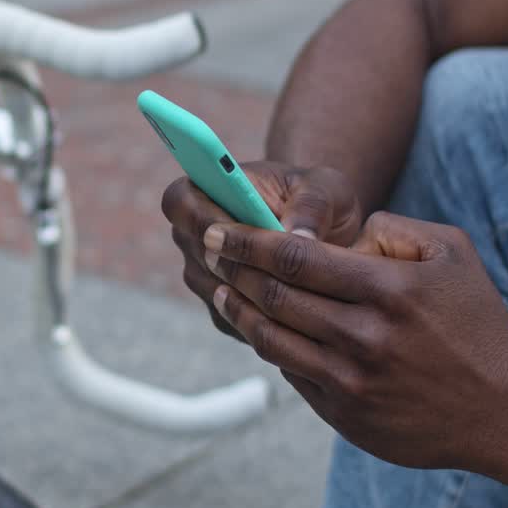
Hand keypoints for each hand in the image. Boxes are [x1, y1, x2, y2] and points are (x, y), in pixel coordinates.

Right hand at [161, 162, 362, 339]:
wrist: (326, 229)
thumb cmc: (318, 199)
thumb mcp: (325, 189)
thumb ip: (312, 206)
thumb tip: (298, 237)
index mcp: (205, 190)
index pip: (180, 202)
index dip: (203, 218)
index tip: (241, 229)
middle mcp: (194, 235)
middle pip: (196, 254)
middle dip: (237, 262)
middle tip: (283, 267)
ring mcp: (203, 274)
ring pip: (216, 291)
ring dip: (254, 291)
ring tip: (302, 285)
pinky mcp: (221, 307)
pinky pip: (234, 318)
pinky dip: (264, 315)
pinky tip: (299, 306)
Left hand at [203, 210, 507, 470]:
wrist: (504, 411)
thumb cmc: (477, 324)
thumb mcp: (452, 254)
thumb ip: (394, 229)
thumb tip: (339, 233)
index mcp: (387, 290)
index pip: (295, 258)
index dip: (248, 241)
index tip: (219, 228)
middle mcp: (364, 336)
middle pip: (274, 296)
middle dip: (233, 268)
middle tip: (208, 249)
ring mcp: (351, 381)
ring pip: (271, 338)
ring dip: (238, 309)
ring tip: (222, 288)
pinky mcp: (344, 414)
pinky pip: (292, 372)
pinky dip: (269, 345)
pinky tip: (257, 326)